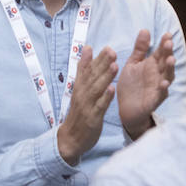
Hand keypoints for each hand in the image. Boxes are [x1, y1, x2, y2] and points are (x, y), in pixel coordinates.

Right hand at [55, 45, 116, 163]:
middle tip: (111, 50)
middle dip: (101, 63)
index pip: (85, 70)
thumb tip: (87, 49)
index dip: (93, 59)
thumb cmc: (79, 112)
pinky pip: (99, 106)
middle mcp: (82, 94)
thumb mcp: (79, 90)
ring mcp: (87, 106)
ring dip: (105, 77)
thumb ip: (84, 70)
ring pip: (96, 89)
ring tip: (114, 65)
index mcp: (79, 87)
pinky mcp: (92, 118)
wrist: (70, 139)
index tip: (102, 46)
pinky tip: (112, 89)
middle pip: (91, 77)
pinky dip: (105, 97)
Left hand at [116, 30, 174, 138]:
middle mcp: (157, 75)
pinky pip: (160, 95)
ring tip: (170, 60)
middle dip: (168, 53)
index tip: (167, 34)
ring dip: (169, 69)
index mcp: (152, 65)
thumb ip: (139, 49)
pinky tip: (164, 84)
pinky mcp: (154, 101)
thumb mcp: (132, 64)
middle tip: (168, 43)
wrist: (125, 109)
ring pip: (167, 77)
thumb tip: (145, 30)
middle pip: (165, 63)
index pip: (160, 52)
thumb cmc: (131, 85)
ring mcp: (157, 88)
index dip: (164, 44)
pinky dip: (163, 89)